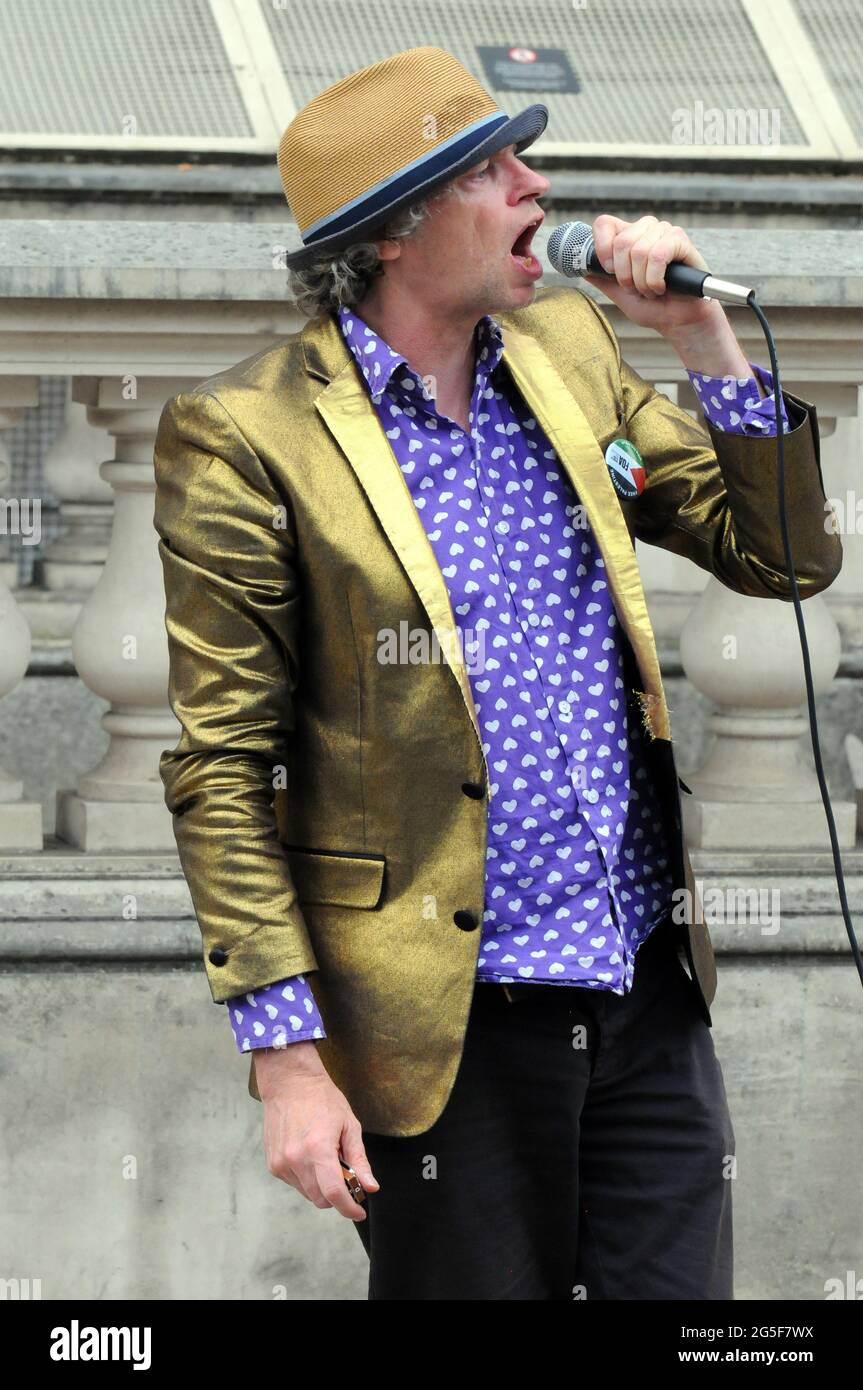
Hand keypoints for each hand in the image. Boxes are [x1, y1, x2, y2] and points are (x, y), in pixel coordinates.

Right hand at [257, 1042, 379, 1220]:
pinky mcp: (273, 1164)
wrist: (289, 1082)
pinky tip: (311, 1156)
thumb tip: (370, 1187)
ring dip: (321, 1186)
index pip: (333, 1193)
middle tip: (347, 1177)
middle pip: (321, 1199)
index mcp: (317, 1148)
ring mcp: (281, 1163)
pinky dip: (308, 1178)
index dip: (349, 1208)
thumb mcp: (349, 1125)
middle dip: (338, 1195)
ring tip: (327, 1159)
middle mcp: (295, 1159)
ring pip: (308, 1193)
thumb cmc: (322, 1099)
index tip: (359, 1212)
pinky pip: (296, 1183)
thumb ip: (359, 1160)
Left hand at [583, 214, 717, 335]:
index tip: (609, 271)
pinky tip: (662, 287)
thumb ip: (602, 280)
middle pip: (621, 241)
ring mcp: (664, 232)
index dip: (601, 247)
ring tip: (651, 291)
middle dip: (625, 275)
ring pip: (639, 251)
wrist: (678, 322)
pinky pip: (657, 255)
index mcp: (628, 237)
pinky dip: (655, 279)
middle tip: (636, 289)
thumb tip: (582, 269)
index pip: (604, 223)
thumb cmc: (653, 308)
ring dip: (642, 281)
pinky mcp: (680, 240)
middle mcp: (645, 229)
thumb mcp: (619, 295)